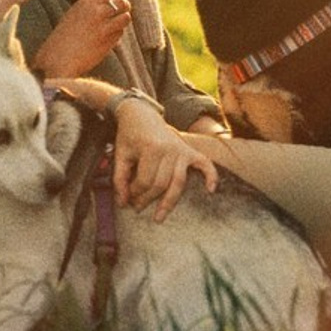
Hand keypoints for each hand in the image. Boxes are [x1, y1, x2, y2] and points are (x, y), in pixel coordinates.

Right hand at [33, 0, 131, 76]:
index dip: (112, 2)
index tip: (111, 8)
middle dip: (124, 8)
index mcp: (85, 3)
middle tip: (122, 14)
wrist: (58, 59)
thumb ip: (89, 11)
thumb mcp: (73, 17)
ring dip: (122, 22)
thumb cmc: (62, 40)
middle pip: (121, 3)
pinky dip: (116, 36)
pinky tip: (107, 41)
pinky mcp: (109, 40)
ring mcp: (104, 25)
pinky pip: (119, 33)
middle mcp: (96, 11)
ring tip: (115, 28)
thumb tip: (109, 9)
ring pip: (125, 17)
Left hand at [112, 104, 217, 223]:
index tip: (128, 197)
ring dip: (168, 202)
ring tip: (159, 217)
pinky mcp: (189, 150)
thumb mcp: (120, 154)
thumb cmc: (129, 135)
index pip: (145, 181)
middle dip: (147, 199)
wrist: (141, 113)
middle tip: (137, 207)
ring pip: (178, 182)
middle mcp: (169, 149)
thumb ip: (120, 178)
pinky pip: (204, 164)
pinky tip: (210, 190)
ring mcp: (181, 149)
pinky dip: (210, 176)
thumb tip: (123, 203)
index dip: (135, 193)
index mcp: (151, 148)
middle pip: (161, 184)